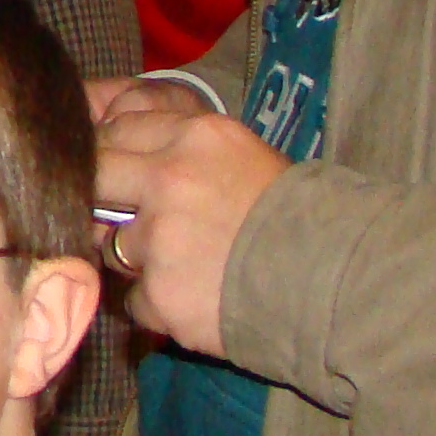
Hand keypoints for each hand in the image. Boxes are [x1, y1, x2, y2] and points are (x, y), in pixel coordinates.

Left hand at [90, 84, 288, 358]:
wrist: (340, 283)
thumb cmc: (295, 217)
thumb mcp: (243, 155)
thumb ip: (181, 147)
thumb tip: (117, 145)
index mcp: (194, 136)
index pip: (115, 131)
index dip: (112, 156)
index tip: (120, 177)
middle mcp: (170, 179)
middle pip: (95, 177)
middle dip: (103, 199)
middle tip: (129, 218)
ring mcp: (161, 239)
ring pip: (111, 246)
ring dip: (138, 260)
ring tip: (189, 266)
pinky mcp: (161, 294)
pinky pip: (135, 300)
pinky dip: (159, 305)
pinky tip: (198, 301)